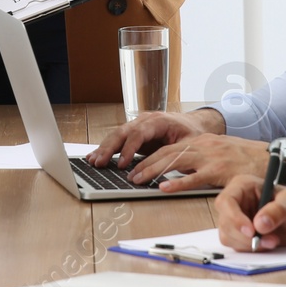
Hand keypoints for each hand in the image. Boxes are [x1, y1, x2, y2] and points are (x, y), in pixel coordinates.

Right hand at [86, 109, 223, 169]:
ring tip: (93, 161)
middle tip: (99, 162)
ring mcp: (137, 125)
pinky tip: (96, 157)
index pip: (139, 133)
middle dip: (109, 148)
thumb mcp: (190, 143)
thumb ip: (176, 153)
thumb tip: (165, 166)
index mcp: (158, 121)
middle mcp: (144, 120)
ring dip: (104, 148)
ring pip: (117, 135)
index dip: (129, 149)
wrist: (192, 123)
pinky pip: (118, 140)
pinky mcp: (134, 133)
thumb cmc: (191, 133)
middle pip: (122, 132)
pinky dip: (106, 148)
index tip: (122, 163)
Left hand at [128, 133, 271, 191]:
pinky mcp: (220, 170)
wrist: (275, 158)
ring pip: (175, 161)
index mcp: (204, 141)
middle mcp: (205, 145)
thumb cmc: (249, 159)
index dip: (151, 156)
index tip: (137, 165)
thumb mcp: (222, 153)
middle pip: (168, 152)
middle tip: (130, 174)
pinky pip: (195, 177)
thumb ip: (203, 158)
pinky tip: (164, 188)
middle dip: (146, 163)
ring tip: (138, 180)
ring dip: (154, 171)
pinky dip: (177, 182)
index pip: (170, 147)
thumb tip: (183, 169)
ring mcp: (212, 157)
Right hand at [215, 174, 285, 250]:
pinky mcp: (239, 234)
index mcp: (243, 186)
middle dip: (244, 236)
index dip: (234, 217)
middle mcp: (236, 202)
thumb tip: (260, 223)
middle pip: (225, 221)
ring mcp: (236, 219)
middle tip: (268, 240)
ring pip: (228, 236)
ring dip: (249, 244)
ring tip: (273, 241)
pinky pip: (236, 245)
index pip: (226, 201)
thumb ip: (277, 210)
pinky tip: (267, 244)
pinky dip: (251, 249)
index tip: (251, 231)